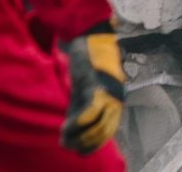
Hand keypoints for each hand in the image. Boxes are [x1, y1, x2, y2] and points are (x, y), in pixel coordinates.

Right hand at [60, 21, 126, 154]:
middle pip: (106, 131)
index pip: (109, 129)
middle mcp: (115, 96)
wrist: (88, 32)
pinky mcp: (95, 83)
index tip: (79, 149)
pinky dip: (79, 123)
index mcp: (115, 97)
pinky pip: (91, 111)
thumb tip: (73, 126)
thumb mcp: (85, 85)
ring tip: (65, 140)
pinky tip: (65, 128)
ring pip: (100, 125)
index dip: (94, 142)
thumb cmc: (87, 58)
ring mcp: (107, 90)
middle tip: (69, 146)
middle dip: (87, 143)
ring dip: (81, 137)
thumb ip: (83, 103)